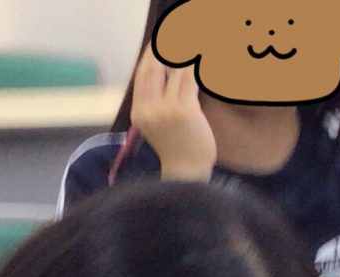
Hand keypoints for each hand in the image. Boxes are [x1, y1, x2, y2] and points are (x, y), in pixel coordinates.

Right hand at [128, 49, 216, 181]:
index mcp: (139, 113)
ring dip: (183, 56)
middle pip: (154, 68)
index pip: (142, 76)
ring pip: (175, 71)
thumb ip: (157, 103)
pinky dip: (195, 67)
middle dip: (164, 50)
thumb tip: (168, 77)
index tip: (159, 46)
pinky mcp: (184, 109)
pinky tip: (200, 61)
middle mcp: (149, 109)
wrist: (186, 172)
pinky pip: (190, 79)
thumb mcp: (158, 125)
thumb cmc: (176, 149)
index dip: (150, 56)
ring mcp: (166, 109)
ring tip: (191, 50)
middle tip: (175, 41)